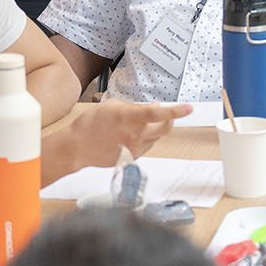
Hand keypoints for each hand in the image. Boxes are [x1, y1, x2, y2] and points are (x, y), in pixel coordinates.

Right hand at [59, 100, 191, 170]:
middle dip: (171, 119)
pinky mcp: (132, 158)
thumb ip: (133, 106)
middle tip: (170, 114)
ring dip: (154, 128)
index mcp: (127, 118)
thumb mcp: (111, 106)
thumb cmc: (89, 125)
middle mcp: (133, 134)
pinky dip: (144, 139)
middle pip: (164, 128)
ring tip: (138, 123)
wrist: (77, 148)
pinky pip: (146, 146)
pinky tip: (129, 135)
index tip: (188, 108)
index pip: (156, 114)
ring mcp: (134, 148)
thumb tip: (152, 107)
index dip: (174, 111)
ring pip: (156, 137)